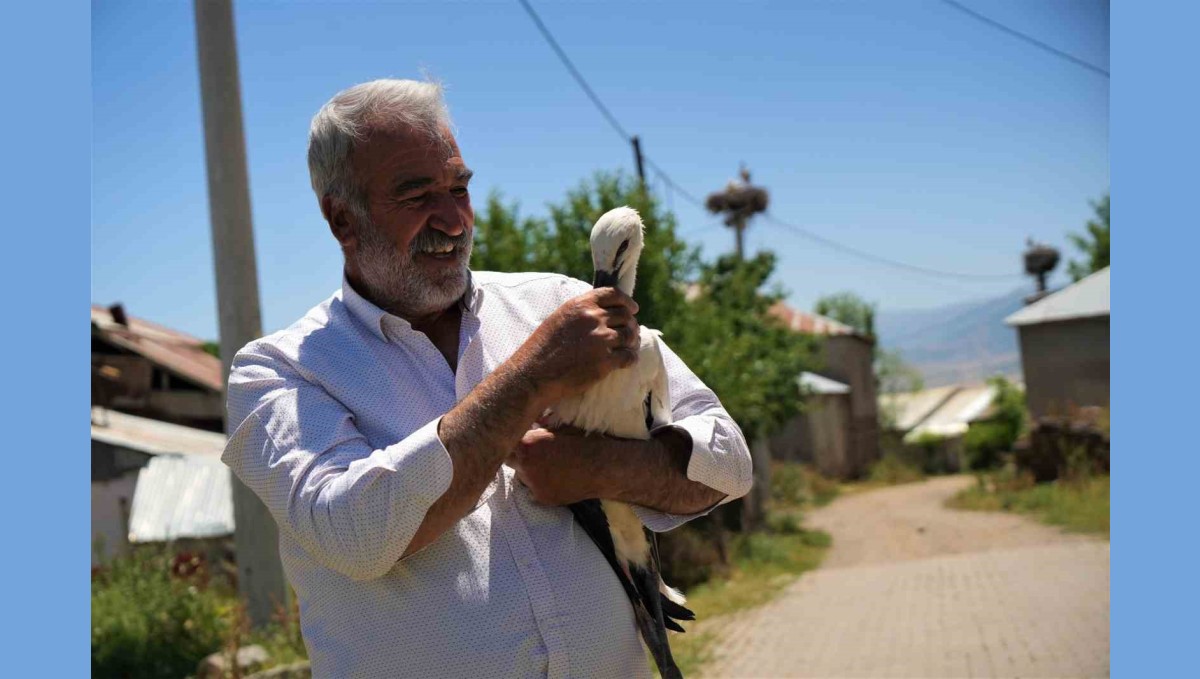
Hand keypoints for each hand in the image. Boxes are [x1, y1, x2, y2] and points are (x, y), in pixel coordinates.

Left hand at [507, 426, 601, 505]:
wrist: (601, 466)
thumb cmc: (583, 442)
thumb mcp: (559, 428)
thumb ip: (540, 429)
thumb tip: (530, 424)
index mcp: (527, 443)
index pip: (506, 442)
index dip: (513, 441)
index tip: (519, 441)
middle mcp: (525, 464)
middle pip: (509, 460)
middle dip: (518, 457)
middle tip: (532, 455)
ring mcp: (532, 483)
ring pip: (521, 476)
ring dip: (529, 472)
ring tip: (548, 468)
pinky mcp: (541, 497)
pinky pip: (532, 491)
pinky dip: (540, 486)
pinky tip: (556, 480)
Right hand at [513, 287, 640, 404]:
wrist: (534, 373)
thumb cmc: (543, 347)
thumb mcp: (559, 318)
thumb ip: (581, 311)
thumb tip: (602, 311)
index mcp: (581, 305)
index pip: (613, 294)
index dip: (627, 302)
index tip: (633, 309)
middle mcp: (593, 319)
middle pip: (625, 316)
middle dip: (631, 323)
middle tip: (631, 332)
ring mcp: (601, 340)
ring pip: (630, 336)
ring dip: (632, 341)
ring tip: (630, 346)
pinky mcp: (604, 362)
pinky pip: (628, 357)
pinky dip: (631, 358)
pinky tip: (627, 361)